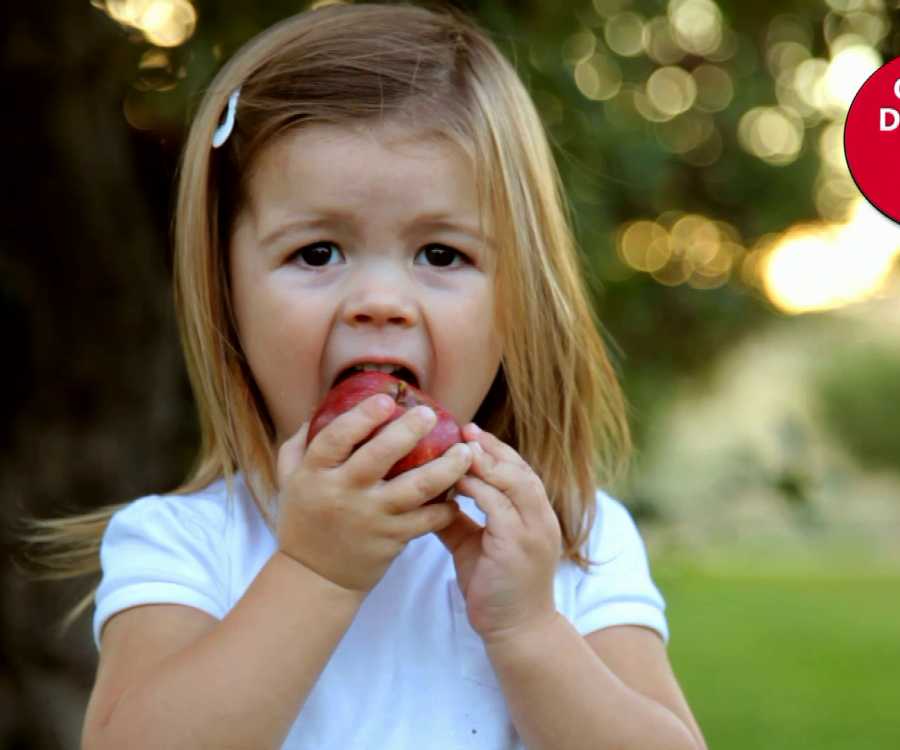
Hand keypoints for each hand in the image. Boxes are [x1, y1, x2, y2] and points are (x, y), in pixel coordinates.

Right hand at [275, 394, 473, 595]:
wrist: (315, 577)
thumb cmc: (305, 518)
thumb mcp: (290, 478)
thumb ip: (301, 442)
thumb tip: (321, 406)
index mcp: (315, 474)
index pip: (336, 438)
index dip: (361, 417)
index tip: (386, 400)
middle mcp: (343, 494)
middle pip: (379, 457)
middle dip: (408, 431)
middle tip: (430, 413)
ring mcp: (371, 518)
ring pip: (415, 488)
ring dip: (445, 468)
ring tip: (465, 451)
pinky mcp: (392, 539)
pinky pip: (427, 521)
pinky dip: (447, 507)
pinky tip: (460, 491)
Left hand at [434, 424, 561, 643]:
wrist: (516, 630)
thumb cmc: (495, 587)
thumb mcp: (474, 544)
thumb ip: (458, 518)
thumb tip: (428, 494)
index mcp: (533, 514)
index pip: (518, 470)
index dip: (495, 449)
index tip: (468, 431)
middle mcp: (540, 518)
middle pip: (519, 469)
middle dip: (491, 447)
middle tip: (463, 428)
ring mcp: (533, 531)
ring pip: (514, 482)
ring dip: (486, 462)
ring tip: (459, 447)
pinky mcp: (518, 546)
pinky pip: (499, 507)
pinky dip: (479, 489)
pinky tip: (456, 481)